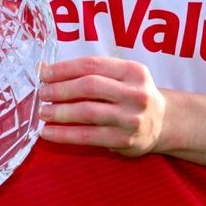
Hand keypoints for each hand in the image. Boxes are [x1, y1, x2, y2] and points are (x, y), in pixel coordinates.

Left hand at [37, 56, 166, 156]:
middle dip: (60, 89)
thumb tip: (42, 68)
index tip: (44, 74)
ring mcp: (131, 118)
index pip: (92, 64)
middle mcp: (135, 93)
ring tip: (43, 112)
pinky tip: (48, 133)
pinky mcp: (125, 140)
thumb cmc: (131, 95)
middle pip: (89, 86)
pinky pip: (88, 137)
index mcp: (133, 71)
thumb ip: (86, 71)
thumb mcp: (118, 76)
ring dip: (60, 112)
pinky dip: (65, 135)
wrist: (163, 123)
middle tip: (42, 94)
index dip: (64, 68)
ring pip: (88, 112)